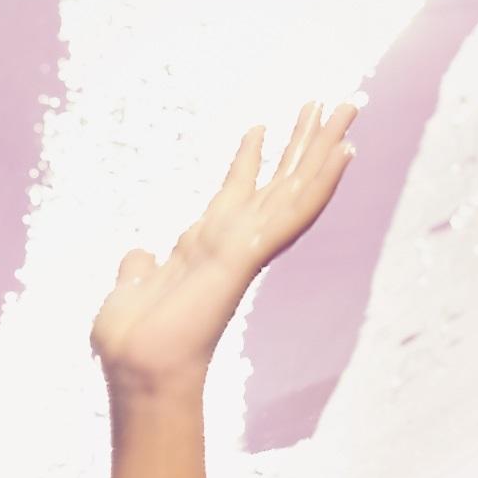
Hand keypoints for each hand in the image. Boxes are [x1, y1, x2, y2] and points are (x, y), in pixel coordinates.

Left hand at [91, 100, 357, 401]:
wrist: (139, 373)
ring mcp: (246, 247)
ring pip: (297, 186)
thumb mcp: (130, 292)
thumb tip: (138, 255)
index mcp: (205, 248)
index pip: (235, 194)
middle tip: (332, 103)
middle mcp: (233, 242)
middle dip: (303, 142)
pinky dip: (322, 180)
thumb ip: (139, 270)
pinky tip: (345, 151)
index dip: (248, 160)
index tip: (259, 126)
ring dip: (323, 146)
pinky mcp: (250, 254)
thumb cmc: (132, 345)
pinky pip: (294, 211)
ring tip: (347, 106)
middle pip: (279, 182)